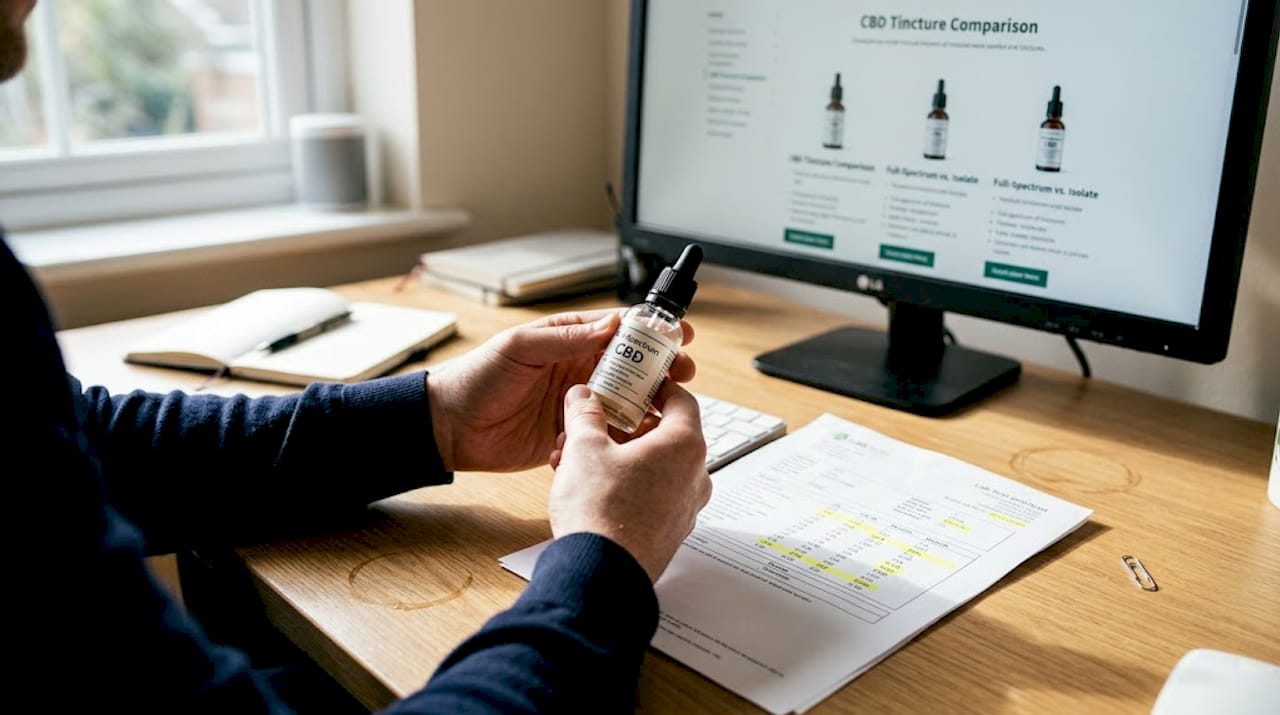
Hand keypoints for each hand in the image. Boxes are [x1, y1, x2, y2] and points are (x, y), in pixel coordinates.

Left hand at [426, 308, 694, 471]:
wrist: (450, 427)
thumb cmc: (477, 378)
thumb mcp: (519, 348)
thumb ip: (564, 339)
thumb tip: (609, 326)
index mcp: (569, 340)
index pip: (619, 330)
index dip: (652, 330)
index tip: (679, 333)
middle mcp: (579, 370)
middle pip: (633, 367)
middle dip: (662, 368)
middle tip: (684, 373)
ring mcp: (579, 404)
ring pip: (627, 401)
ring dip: (649, 404)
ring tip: (668, 409)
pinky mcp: (573, 434)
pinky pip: (607, 434)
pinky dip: (623, 436)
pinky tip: (637, 438)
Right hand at [548, 382, 710, 582]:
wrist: (601, 574)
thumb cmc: (600, 510)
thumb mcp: (584, 448)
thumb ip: (584, 414)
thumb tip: (583, 397)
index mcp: (684, 446)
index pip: (682, 400)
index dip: (657, 387)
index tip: (637, 382)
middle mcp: (695, 476)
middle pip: (668, 435)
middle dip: (629, 425)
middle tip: (601, 420)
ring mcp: (685, 508)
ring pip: (657, 467)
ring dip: (624, 456)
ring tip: (584, 456)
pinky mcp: (671, 532)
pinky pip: (654, 496)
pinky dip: (629, 484)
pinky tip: (593, 487)